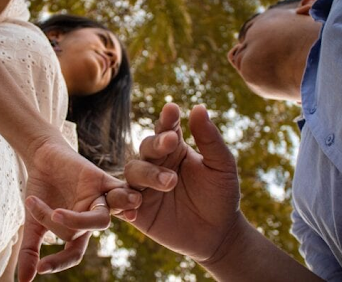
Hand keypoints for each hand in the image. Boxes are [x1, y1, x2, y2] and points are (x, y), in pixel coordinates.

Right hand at [17, 136, 140, 280]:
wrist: (43, 158)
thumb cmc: (41, 190)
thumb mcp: (33, 222)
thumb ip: (30, 249)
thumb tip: (22, 281)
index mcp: (76, 231)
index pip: (73, 253)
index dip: (58, 263)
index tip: (41, 267)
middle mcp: (90, 218)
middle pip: (84, 233)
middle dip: (65, 227)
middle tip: (49, 214)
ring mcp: (97, 200)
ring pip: (101, 219)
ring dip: (82, 220)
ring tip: (56, 213)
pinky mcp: (103, 180)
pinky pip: (119, 189)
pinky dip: (123, 194)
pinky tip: (117, 195)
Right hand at [113, 103, 241, 262]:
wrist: (219, 234)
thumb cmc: (221, 195)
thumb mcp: (221, 165)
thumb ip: (209, 139)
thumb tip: (198, 107)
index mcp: (175, 149)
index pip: (166, 129)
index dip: (167, 119)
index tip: (172, 110)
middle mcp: (156, 164)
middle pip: (146, 148)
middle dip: (156, 145)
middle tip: (172, 143)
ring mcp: (144, 187)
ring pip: (132, 171)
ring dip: (146, 174)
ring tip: (168, 183)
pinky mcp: (137, 210)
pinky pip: (120, 202)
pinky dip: (122, 203)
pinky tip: (135, 208)